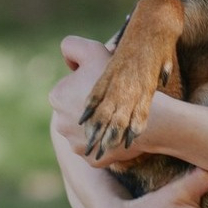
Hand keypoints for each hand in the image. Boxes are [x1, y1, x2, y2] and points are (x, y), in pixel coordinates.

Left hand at [51, 35, 154, 165]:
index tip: (101, 84)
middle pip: (74, 112)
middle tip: (111, 100)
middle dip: (89, 109)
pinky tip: (119, 133)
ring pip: (84, 132)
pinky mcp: (91, 160)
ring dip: (97, 127)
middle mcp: (59, 123)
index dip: (85, 85)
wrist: (150, 117)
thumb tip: (68, 63)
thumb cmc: (120, 78)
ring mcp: (74, 144)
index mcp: (57, 96)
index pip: (68, 89)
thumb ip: (71, 47)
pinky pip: (96, 151)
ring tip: (116, 117)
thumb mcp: (92, 50)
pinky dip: (106, 144)